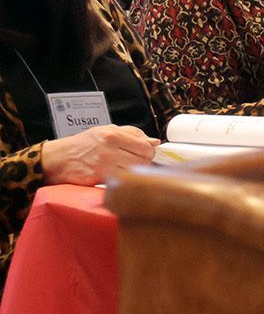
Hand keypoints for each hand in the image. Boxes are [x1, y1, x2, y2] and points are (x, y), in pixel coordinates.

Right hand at [40, 125, 159, 185]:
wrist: (58, 159)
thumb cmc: (84, 144)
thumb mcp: (107, 130)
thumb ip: (133, 133)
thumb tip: (155, 141)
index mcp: (113, 135)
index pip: (146, 147)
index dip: (149, 151)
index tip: (144, 153)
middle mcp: (109, 150)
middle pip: (143, 161)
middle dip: (144, 163)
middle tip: (135, 162)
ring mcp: (103, 167)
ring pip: (134, 173)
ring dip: (134, 173)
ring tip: (125, 169)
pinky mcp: (98, 180)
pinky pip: (121, 182)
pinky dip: (123, 181)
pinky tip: (117, 176)